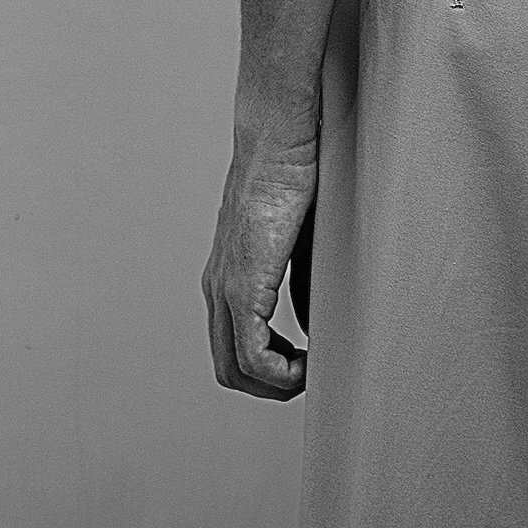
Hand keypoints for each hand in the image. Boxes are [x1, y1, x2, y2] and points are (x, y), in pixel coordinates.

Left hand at [203, 132, 316, 399]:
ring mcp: (226, 288)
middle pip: (228, 369)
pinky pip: (252, 356)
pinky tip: (308, 361)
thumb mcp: (294, 243)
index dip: (267, 370)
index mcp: (227, 277)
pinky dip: (281, 374)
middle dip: (270, 388)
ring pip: (235, 370)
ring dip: (275, 386)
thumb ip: (294, 286)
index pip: (233, 346)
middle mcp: (217, 288)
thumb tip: (305, 331)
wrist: (277, 140)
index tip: (303, 363)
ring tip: (309, 373)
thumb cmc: (291, 177)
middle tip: (307, 377)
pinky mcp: (243, 285)